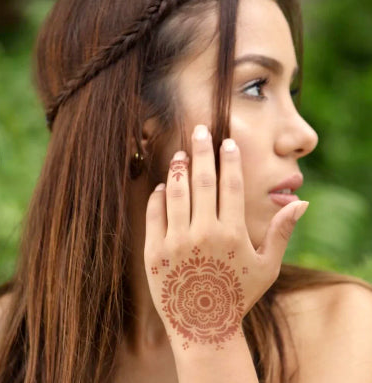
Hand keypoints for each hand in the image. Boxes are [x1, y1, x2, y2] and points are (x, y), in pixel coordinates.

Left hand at [144, 124, 307, 351]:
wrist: (203, 326)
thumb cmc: (238, 295)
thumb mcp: (266, 266)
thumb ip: (282, 232)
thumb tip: (302, 202)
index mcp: (232, 234)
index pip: (231, 184)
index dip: (229, 159)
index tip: (227, 142)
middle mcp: (203, 234)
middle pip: (202, 180)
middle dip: (202, 151)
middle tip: (200, 129)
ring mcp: (175, 242)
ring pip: (176, 193)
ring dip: (178, 168)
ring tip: (181, 153)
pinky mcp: (154, 252)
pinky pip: (154, 214)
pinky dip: (158, 196)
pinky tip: (163, 185)